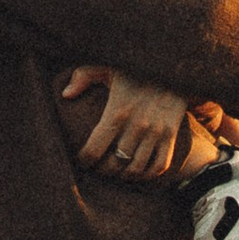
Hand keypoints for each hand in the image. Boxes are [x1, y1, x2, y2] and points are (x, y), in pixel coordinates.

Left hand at [61, 65, 195, 173]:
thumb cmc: (136, 66)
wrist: (172, 64)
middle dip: (103, 170)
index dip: (84, 160)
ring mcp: (155, 132)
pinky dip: (148, 174)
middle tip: (98, 168)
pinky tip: (139, 171)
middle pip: (114, 165)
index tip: (82, 160)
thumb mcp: (108, 65)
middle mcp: (136, 126)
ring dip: (124, 175)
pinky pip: (159, 165)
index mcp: (116, 112)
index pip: (94, 150)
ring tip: (117, 172)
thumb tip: (66, 95)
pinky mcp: (171, 135)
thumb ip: (83, 76)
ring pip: (136, 169)